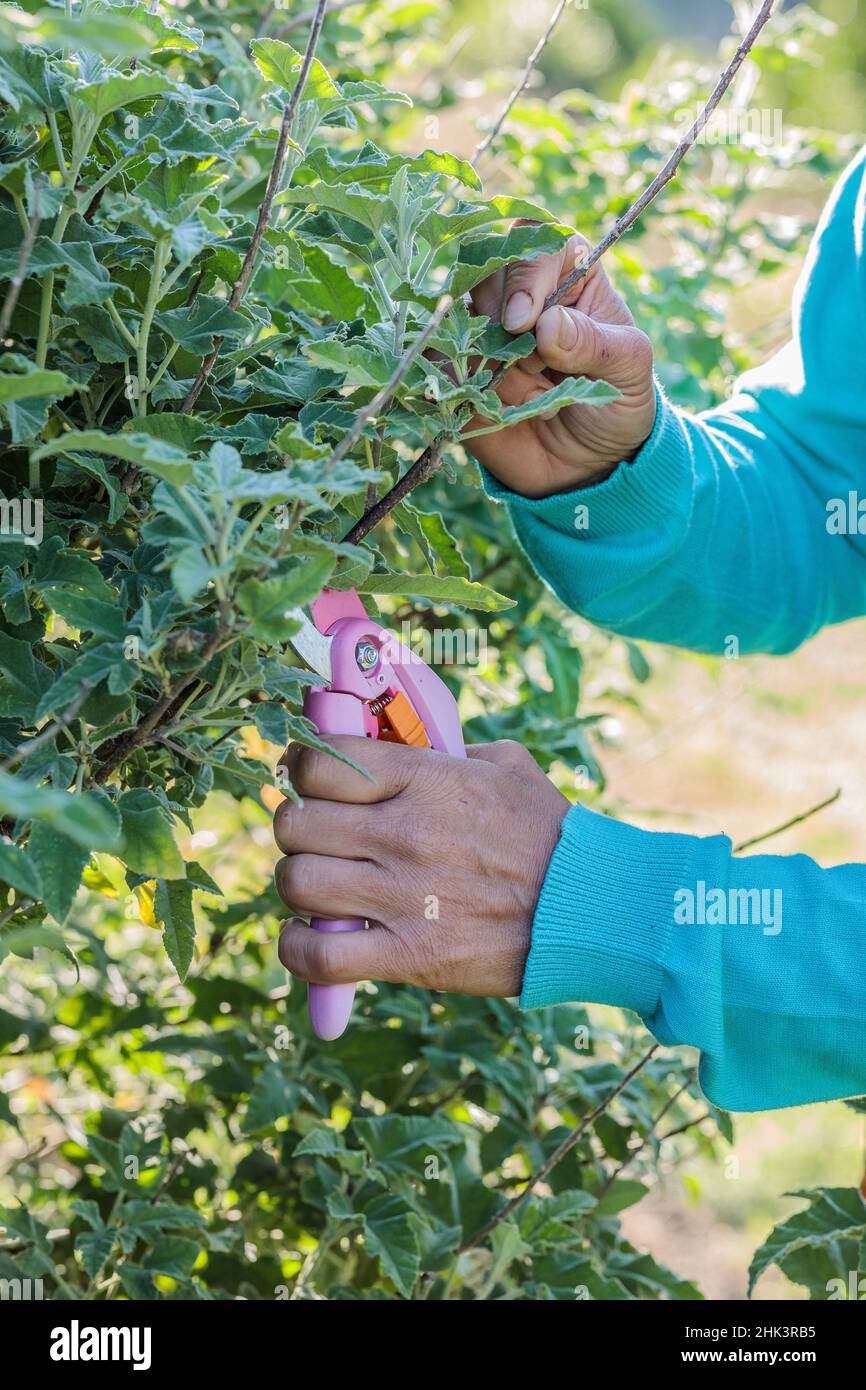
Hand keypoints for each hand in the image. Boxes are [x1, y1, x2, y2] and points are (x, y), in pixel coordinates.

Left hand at [274, 737, 568, 997]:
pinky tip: (312, 939)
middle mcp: (404, 833)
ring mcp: (402, 897)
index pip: (322, 762)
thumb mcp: (507, 768)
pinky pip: (319, 954)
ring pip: (297, 883)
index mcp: (426, 780)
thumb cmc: (550, 835)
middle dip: (295, 828)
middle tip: (315, 837)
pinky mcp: (410, 955)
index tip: (308, 779)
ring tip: (318, 887)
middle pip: (296, 823)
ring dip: (296, 886)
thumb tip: (404, 745)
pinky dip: (300, 949)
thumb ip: (450, 751)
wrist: (593, 908)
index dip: (302, 768)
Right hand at [467, 232, 656, 497]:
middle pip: (485, 278)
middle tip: (545, 373)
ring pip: (461, 326)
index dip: (523, 278)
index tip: (525, 323)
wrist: (589, 462)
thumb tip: (547, 324)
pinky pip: (438, 367)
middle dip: (509, 334)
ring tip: (539, 403)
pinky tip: (505, 414)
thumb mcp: (628, 368)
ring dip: (496, 371)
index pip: (532, 240)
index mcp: (566, 270)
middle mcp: (518, 292)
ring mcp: (482, 331)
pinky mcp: (457, 371)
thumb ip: (594, 342)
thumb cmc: (617, 401)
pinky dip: (466, 392)